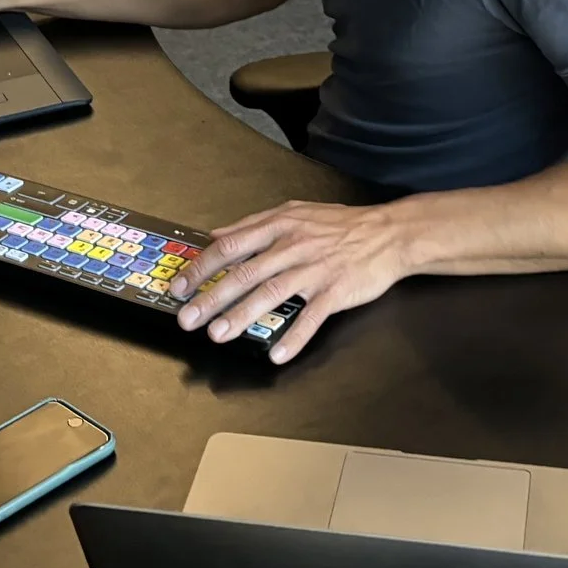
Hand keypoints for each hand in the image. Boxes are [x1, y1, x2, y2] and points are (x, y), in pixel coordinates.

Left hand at [171, 200, 410, 364]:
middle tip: (188, 319)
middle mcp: (292, 246)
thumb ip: (253, 225)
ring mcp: (314, 270)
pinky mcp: (336, 292)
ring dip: (242, 317)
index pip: (230, 246)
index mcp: (279, 226)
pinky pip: (311, 318)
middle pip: (244, 273)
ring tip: (219, 335)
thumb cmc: (340, 225)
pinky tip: (276, 354)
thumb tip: (216, 236)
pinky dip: (293, 338)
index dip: (201, 268)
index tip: (179, 286)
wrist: (388, 233)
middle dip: (211, 298)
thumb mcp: (294, 213)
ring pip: (271, 294)